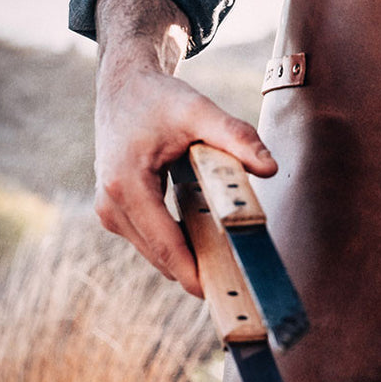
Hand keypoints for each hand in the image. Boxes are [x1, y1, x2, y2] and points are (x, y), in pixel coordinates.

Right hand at [91, 0, 276, 296]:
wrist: (123, 87)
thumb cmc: (159, 98)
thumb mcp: (199, 110)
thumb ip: (236, 136)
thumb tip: (270, 167)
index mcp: (127, 185)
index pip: (166, 244)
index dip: (196, 272)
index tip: (225, 294)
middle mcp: (112, 205)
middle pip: (162, 257)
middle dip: (199, 272)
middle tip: (240, 291)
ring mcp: (110, 212)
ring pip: (156, 253)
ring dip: (190, 262)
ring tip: (233, 272)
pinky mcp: (116, 213)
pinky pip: (152, 242)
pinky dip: (179, 247)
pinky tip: (211, 248)